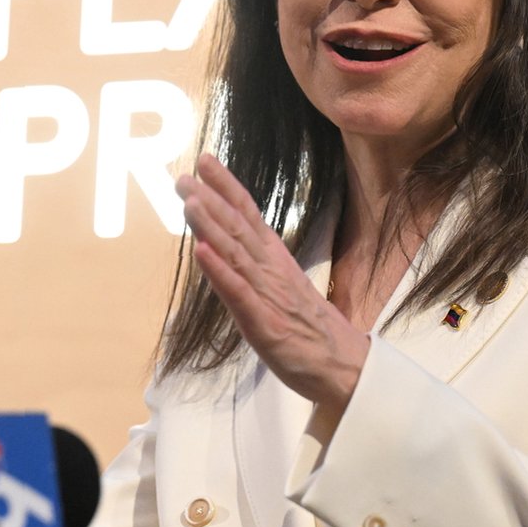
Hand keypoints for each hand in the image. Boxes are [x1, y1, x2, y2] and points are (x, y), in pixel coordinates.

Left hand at [177, 154, 369, 413]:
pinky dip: (219, 271)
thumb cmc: (309, 327)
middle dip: (210, 199)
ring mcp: (267, 295)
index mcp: (275, 259)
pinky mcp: (264, 323)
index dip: (226, 186)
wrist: (343, 365)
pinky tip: (202, 252)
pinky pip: (238, 293)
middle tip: (183, 175)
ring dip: (211, 226)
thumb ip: (255, 264)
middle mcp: (270, 270)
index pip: (248, 214)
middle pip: (238, 227)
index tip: (205, 161)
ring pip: (235, 254)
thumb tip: (226, 241)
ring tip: (190, 201)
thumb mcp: (280, 286)